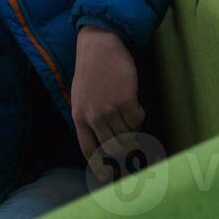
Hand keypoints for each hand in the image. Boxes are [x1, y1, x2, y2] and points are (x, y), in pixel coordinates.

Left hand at [71, 26, 144, 179]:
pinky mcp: (126, 100)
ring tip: (131, 116)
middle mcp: (93, 117)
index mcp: (79, 117)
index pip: (89, 150)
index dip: (99, 165)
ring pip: (127, 134)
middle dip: (123, 149)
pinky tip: (136, 104)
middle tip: (132, 146)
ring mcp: (109, 109)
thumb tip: (101, 137)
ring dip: (132, 129)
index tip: (108, 175)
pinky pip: (137, 119)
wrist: (100, 44)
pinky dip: (139, 116)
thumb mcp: (80, 95)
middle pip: (111, 147)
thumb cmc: (91, 68)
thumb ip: (87, 116)